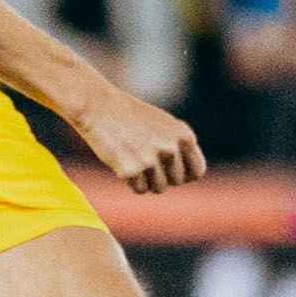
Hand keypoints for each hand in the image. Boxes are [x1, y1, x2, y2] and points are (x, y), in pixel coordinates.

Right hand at [70, 78, 205, 194]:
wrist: (98, 106)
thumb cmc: (132, 116)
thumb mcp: (164, 125)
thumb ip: (180, 147)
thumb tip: (193, 175)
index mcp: (184, 136)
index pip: (197, 172)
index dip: (184, 175)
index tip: (172, 172)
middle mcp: (171, 149)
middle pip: (176, 182)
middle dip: (163, 176)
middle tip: (146, 160)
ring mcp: (151, 160)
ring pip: (158, 188)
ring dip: (147, 180)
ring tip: (133, 158)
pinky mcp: (131, 171)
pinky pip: (139, 190)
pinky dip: (131, 181)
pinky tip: (122, 161)